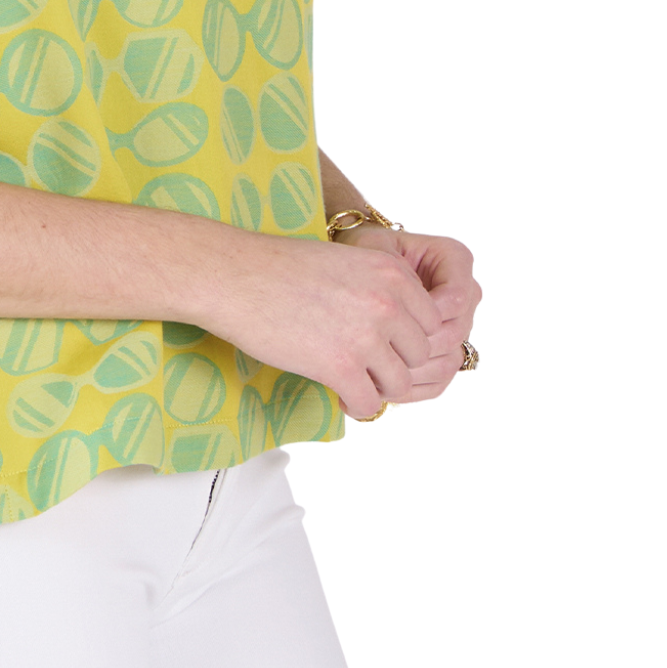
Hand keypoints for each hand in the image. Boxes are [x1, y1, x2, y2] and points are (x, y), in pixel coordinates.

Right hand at [206, 230, 457, 422]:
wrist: (235, 276)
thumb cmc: (279, 266)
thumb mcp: (346, 261)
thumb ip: (378, 288)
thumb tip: (398, 325)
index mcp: (393, 272)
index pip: (431, 321)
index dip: (407, 338)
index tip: (385, 345)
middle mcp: (388, 303)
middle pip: (420, 354)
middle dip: (395, 363)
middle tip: (366, 366)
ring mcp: (366, 336)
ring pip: (400, 383)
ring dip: (377, 387)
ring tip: (352, 381)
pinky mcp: (341, 366)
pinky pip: (369, 403)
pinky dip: (356, 405)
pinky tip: (337, 394)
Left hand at [335, 225, 480, 402]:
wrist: (357, 269)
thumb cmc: (363, 251)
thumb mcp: (371, 247)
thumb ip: (389, 272)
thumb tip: (400, 314)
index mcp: (455, 260)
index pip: (456, 298)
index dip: (425, 318)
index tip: (389, 322)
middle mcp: (465, 294)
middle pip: (454, 334)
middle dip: (414, 349)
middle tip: (375, 355)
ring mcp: (458, 326)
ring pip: (449, 362)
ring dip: (411, 373)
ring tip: (372, 375)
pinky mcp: (446, 352)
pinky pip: (439, 380)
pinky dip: (412, 388)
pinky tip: (379, 388)